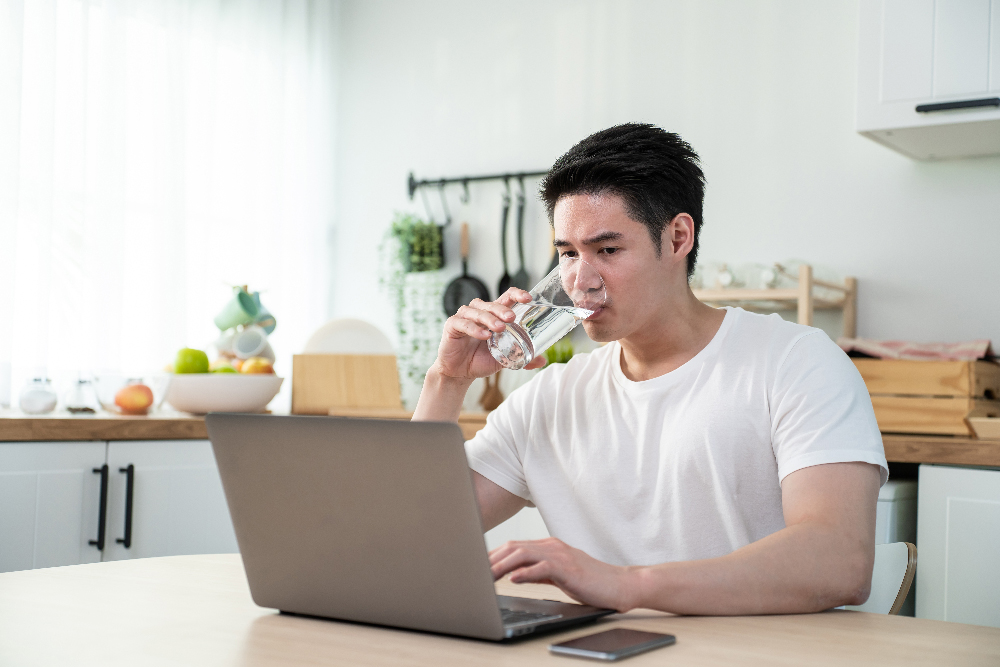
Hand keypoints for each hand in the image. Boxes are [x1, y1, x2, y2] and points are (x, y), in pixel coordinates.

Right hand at [432, 288, 547, 379]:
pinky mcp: (452, 325)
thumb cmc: (481, 360)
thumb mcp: (505, 358)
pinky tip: (484, 336)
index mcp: (494, 315)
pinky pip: (463, 323)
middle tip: (511, 318)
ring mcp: (465, 317)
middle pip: (492, 304)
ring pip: (477, 311)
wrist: (460, 372)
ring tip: (499, 329)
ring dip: (489, 318)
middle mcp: (480, 312)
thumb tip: (543, 360)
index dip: (517, 294)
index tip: (528, 298)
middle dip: (503, 309)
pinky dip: (474, 329)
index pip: (507, 298)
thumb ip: (522, 356)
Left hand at [489, 538, 639, 612]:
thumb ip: (537, 572)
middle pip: (514, 547)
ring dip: (502, 565)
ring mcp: (561, 555)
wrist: (619, 584)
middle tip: (474, 571)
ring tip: (486, 575)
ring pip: (523, 554)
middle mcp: (552, 547)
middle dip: (491, 559)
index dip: (493, 555)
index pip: (514, 547)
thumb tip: (513, 575)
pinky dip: (526, 572)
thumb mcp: (558, 575)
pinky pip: (542, 567)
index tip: (477, 566)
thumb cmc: (590, 581)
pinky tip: (513, 579)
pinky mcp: (569, 568)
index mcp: (548, 547)